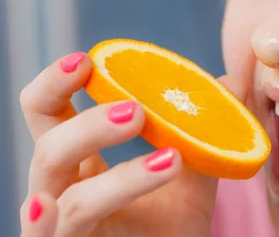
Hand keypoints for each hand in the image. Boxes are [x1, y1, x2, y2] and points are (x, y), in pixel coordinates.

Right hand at [19, 52, 244, 235]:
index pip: (48, 112)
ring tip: (171, 159)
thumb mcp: (192, 177)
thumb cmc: (168, 230)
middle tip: (138, 112)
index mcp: (81, 163)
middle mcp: (60, 190)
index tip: (87, 59)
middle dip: (91, 125)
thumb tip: (230, 80)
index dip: (56, 82)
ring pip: (67, 197)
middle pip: (48, 146)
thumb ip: (206, 131)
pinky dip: (51, 221)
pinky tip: (50, 207)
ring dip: (119, 178)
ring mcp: (58, 228)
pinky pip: (54, 236)